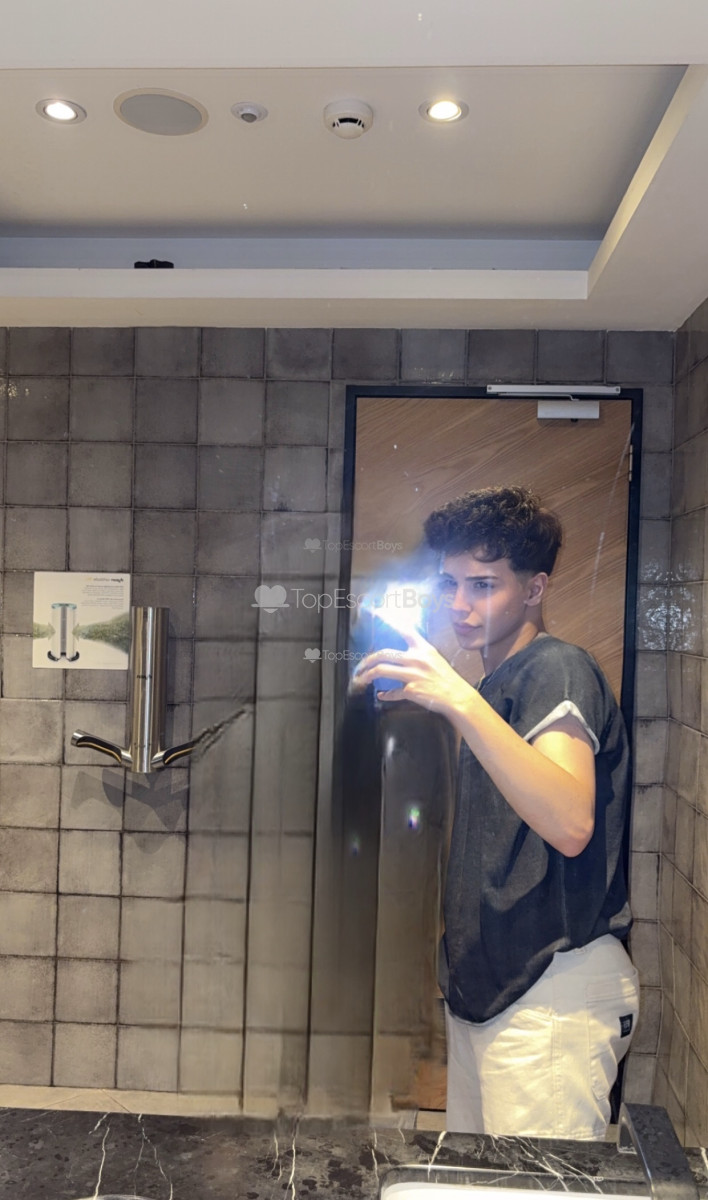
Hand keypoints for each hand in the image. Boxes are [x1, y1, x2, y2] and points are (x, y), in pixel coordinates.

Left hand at [351, 626, 473, 715]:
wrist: (457, 696)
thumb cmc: (446, 678)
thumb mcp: (435, 659)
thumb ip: (418, 653)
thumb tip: (402, 653)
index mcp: (423, 648)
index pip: (404, 629)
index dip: (388, 620)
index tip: (375, 612)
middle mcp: (417, 659)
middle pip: (384, 653)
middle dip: (367, 660)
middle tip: (361, 666)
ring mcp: (413, 675)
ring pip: (382, 671)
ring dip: (368, 675)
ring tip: (362, 679)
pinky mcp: (412, 690)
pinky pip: (393, 692)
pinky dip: (385, 695)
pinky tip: (381, 695)